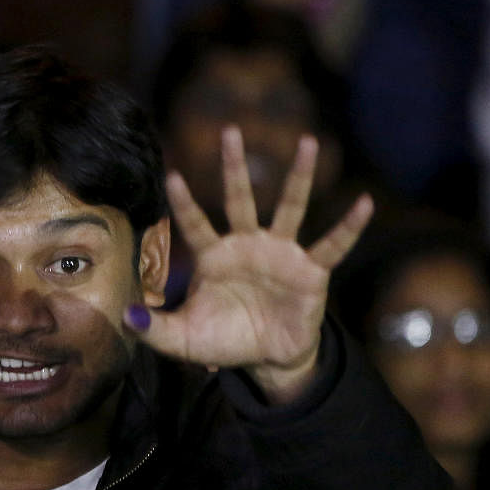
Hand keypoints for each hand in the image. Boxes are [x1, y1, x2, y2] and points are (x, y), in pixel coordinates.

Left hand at [125, 126, 371, 402]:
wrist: (266, 358)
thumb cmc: (223, 340)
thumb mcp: (183, 340)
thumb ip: (154, 328)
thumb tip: (125, 316)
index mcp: (214, 257)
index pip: (195, 224)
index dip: (185, 203)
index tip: (173, 175)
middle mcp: (248, 245)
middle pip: (239, 199)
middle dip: (233, 167)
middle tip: (229, 130)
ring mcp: (281, 254)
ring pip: (290, 208)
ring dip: (299, 176)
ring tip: (308, 143)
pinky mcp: (311, 271)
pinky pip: (333, 245)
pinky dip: (349, 227)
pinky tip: (365, 203)